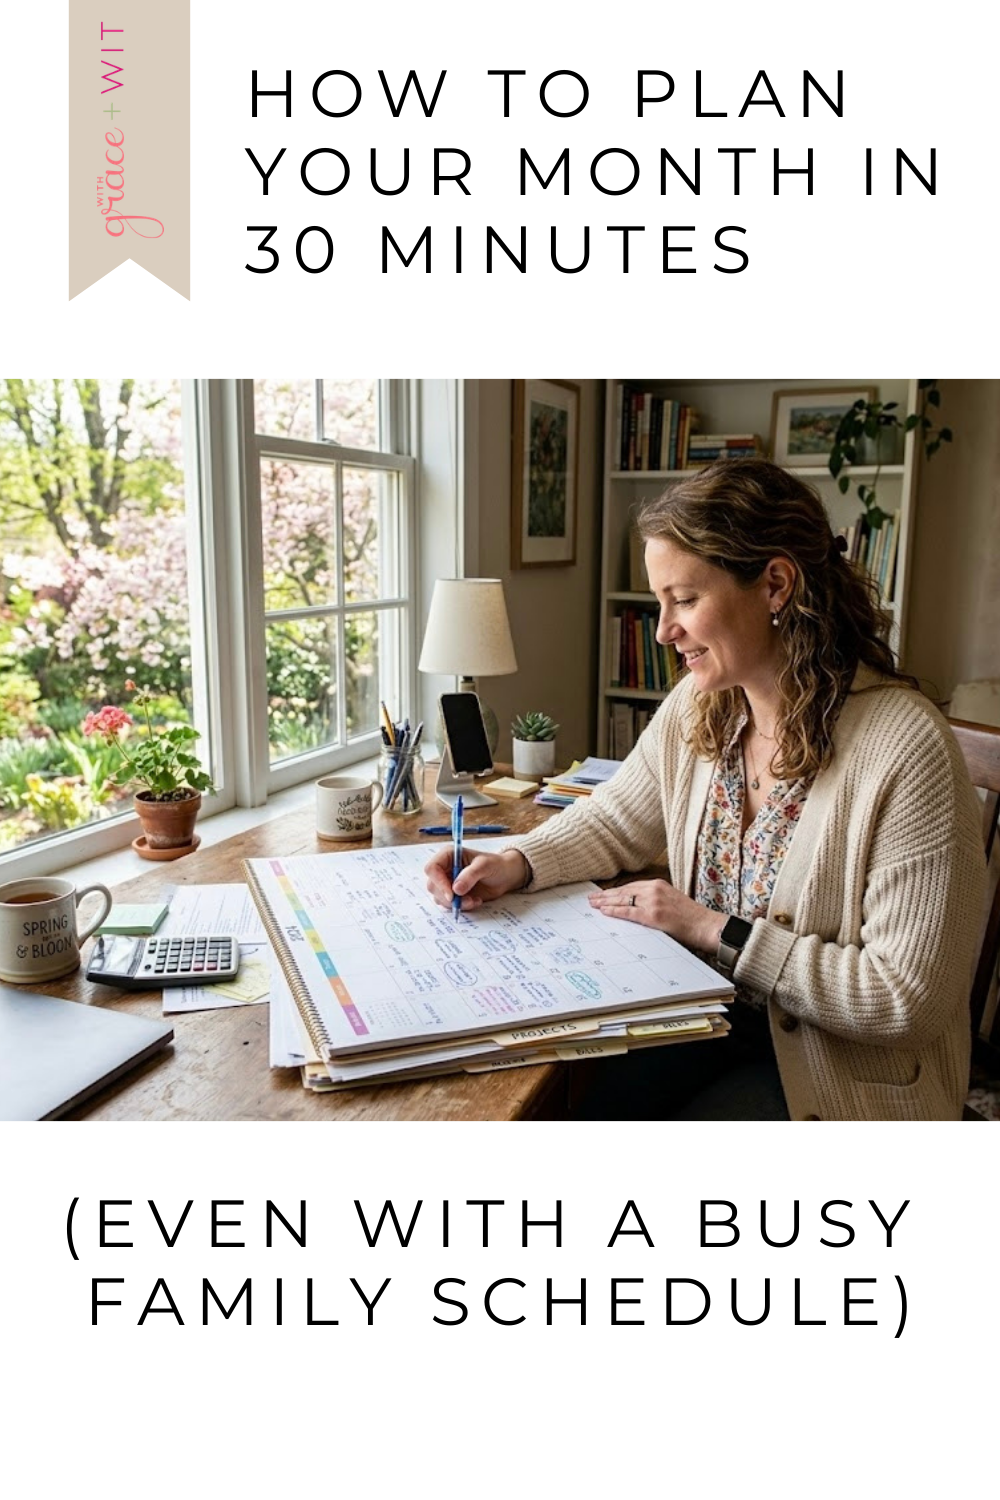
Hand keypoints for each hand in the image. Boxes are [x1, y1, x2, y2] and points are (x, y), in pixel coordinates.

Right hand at [424, 846, 527, 911]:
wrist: (505, 876)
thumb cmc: (495, 865)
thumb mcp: (485, 866)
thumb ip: (470, 875)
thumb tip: (455, 889)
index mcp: (449, 856)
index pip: (432, 868)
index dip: (438, 882)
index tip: (451, 894)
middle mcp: (445, 869)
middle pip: (433, 885)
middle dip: (448, 897)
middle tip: (466, 900)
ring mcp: (448, 882)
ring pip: (439, 897)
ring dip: (456, 903)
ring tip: (474, 900)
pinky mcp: (454, 894)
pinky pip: (449, 905)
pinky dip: (461, 906)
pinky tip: (475, 901)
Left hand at [587, 879, 726, 953]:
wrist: (706, 926)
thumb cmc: (692, 918)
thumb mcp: (673, 901)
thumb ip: (655, 901)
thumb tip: (638, 908)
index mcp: (659, 884)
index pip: (631, 887)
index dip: (616, 891)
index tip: (604, 893)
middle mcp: (654, 889)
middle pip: (624, 891)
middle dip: (606, 895)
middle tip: (592, 898)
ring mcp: (653, 901)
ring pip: (623, 900)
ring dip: (605, 902)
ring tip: (593, 904)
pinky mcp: (653, 915)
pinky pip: (628, 912)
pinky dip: (614, 911)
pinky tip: (604, 911)